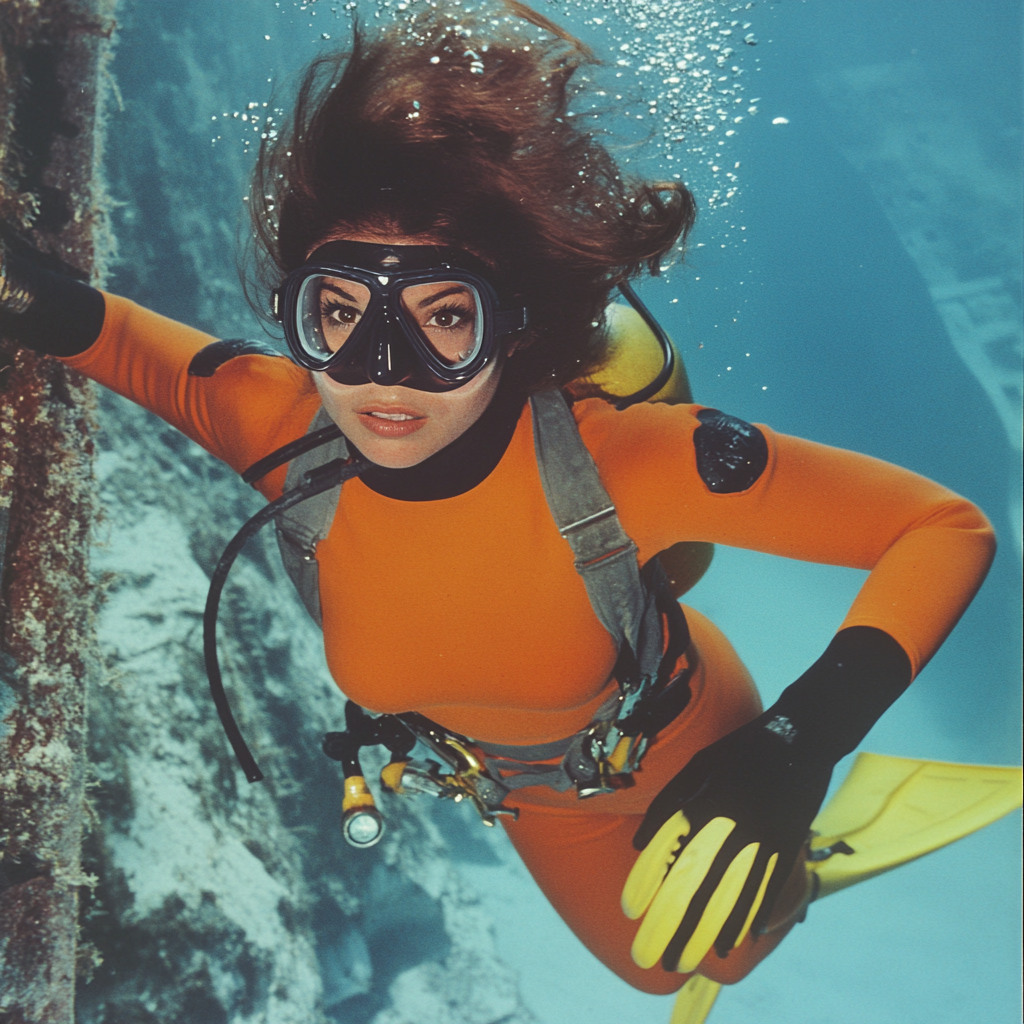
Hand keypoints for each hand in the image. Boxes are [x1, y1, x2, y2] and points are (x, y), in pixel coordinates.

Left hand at [622, 713, 831, 972]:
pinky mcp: (788, 845)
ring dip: (716, 930)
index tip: (630, 913)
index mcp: (706, 805)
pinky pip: (768, 887)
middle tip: (661, 955)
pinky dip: (754, 914)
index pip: (670, 854)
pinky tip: (741, 937)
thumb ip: (669, 802)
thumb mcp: (699, 764)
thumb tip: (640, 843)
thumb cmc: (741, 750)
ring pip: (735, 894)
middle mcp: (733, 827)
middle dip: (679, 924)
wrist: (800, 736)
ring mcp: (764, 839)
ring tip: (701, 955)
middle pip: (700, 885)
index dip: (649, 885)